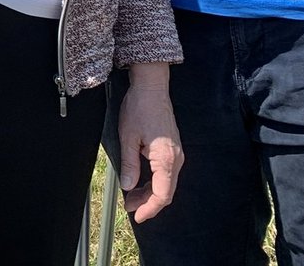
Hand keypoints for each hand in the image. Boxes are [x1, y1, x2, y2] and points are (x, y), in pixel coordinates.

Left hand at [117, 65, 182, 222]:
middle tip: (129, 206)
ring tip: (130, 196)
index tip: (137, 216)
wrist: (151, 88)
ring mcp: (176, 154)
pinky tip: (140, 182)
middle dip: (147, 203)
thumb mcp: (128, 137)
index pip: (162, 195)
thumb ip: (129, 164)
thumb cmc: (140, 108)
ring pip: (166, 183)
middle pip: (165, 192)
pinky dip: (153, 181)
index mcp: (166, 159)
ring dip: (149, 192)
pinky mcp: (172, 150)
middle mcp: (176, 159)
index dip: (150, 209)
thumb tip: (128, 186)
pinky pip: (165, 173)